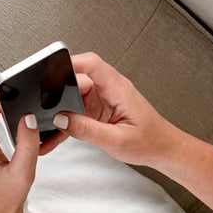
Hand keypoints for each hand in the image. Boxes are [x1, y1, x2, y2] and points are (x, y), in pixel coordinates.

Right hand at [50, 52, 180, 167]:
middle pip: (75, 79)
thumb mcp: (117, 141)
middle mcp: (108, 88)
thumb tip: (60, 119)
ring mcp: (102, 96)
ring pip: (72, 94)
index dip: (69, 62)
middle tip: (47, 109)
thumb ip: (87, 130)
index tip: (50, 69)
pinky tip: (61, 132)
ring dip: (62, 108)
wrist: (164, 150)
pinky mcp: (97, 107)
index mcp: (117, 88)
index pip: (91, 64)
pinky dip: (67, 118)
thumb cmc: (151, 142)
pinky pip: (76, 107)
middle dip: (58, 93)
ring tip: (53, 126)